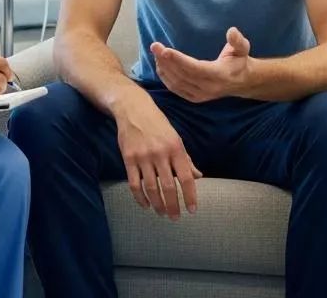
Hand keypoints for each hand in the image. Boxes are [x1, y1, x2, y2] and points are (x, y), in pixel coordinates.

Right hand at [114, 92, 201, 219]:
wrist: (133, 108)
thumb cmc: (158, 124)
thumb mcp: (175, 137)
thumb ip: (186, 158)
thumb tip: (198, 176)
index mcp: (175, 147)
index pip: (186, 177)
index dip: (190, 195)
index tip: (192, 210)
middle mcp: (160, 153)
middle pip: (169, 186)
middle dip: (173, 206)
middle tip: (175, 217)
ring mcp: (143, 156)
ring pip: (151, 188)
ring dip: (157, 204)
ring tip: (162, 213)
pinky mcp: (128, 159)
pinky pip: (134, 184)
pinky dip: (140, 198)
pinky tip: (146, 204)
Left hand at [151, 27, 251, 102]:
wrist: (242, 82)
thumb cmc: (240, 61)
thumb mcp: (243, 48)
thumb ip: (237, 40)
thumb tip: (231, 30)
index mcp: (219, 75)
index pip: (195, 68)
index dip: (179, 60)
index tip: (165, 50)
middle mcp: (208, 87)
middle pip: (182, 75)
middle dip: (166, 61)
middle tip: (155, 46)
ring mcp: (201, 95)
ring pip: (177, 83)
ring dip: (164, 68)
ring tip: (156, 53)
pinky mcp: (195, 98)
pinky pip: (176, 89)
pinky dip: (166, 79)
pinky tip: (160, 66)